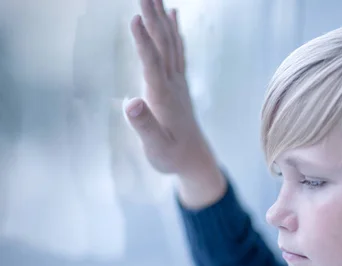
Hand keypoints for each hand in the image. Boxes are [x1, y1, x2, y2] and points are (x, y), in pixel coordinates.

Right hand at [125, 0, 224, 206]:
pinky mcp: (178, 83)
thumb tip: (132, 104)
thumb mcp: (156, 148)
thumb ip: (144, 126)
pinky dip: (174, 30)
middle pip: (163, 44)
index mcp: (163, 96)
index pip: (152, 63)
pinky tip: (173, 14)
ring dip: (162, 17)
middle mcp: (172, 84)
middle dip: (153, 16)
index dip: (144, 41)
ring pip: (171, 42)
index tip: (137, 17)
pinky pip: (178, 51)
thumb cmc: (172, 156)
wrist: (195, 160)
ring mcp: (177, 81)